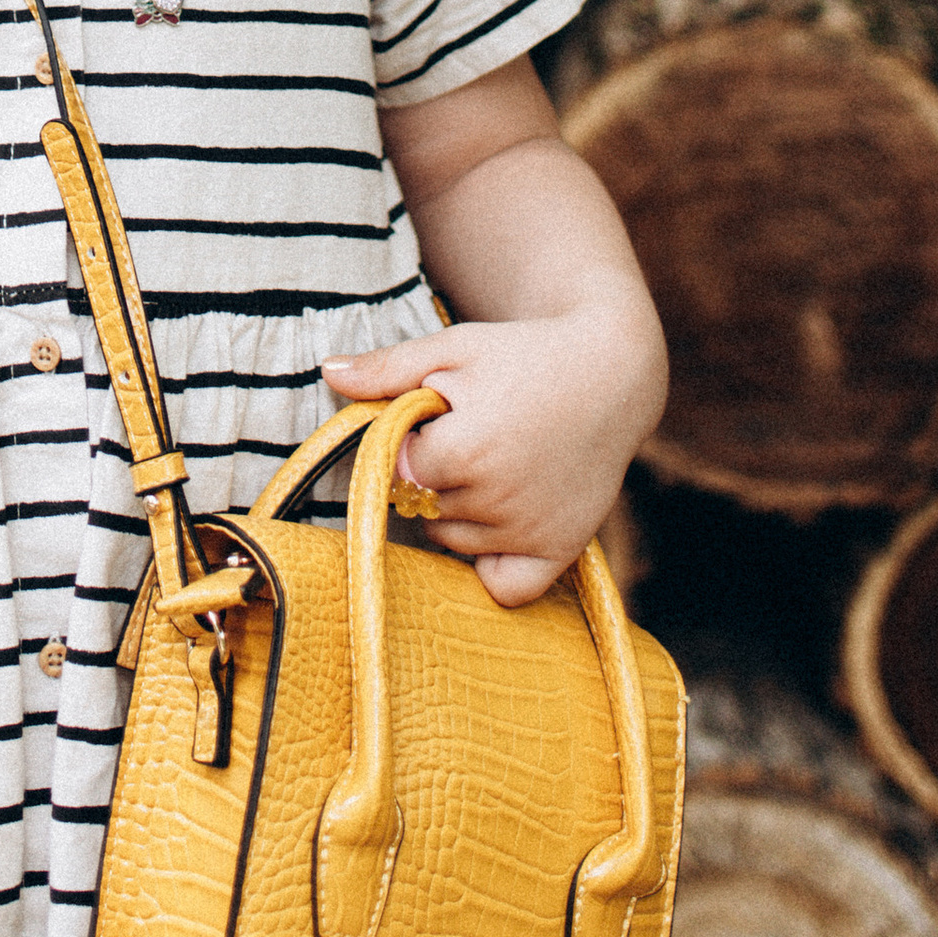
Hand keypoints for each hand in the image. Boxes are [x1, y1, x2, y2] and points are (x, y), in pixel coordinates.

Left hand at [322, 301, 661, 609]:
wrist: (611, 371)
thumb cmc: (522, 354)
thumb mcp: (453, 348)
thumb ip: (388, 369)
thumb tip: (327, 374)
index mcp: (467, 449)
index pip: (398, 467)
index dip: (411, 439)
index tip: (438, 416)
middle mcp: (499, 499)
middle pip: (424, 506)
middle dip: (434, 473)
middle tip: (472, 433)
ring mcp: (530, 531)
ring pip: (453, 541)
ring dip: (458, 510)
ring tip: (493, 462)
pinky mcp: (560, 551)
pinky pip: (504, 588)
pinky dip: (492, 565)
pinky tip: (499, 524)